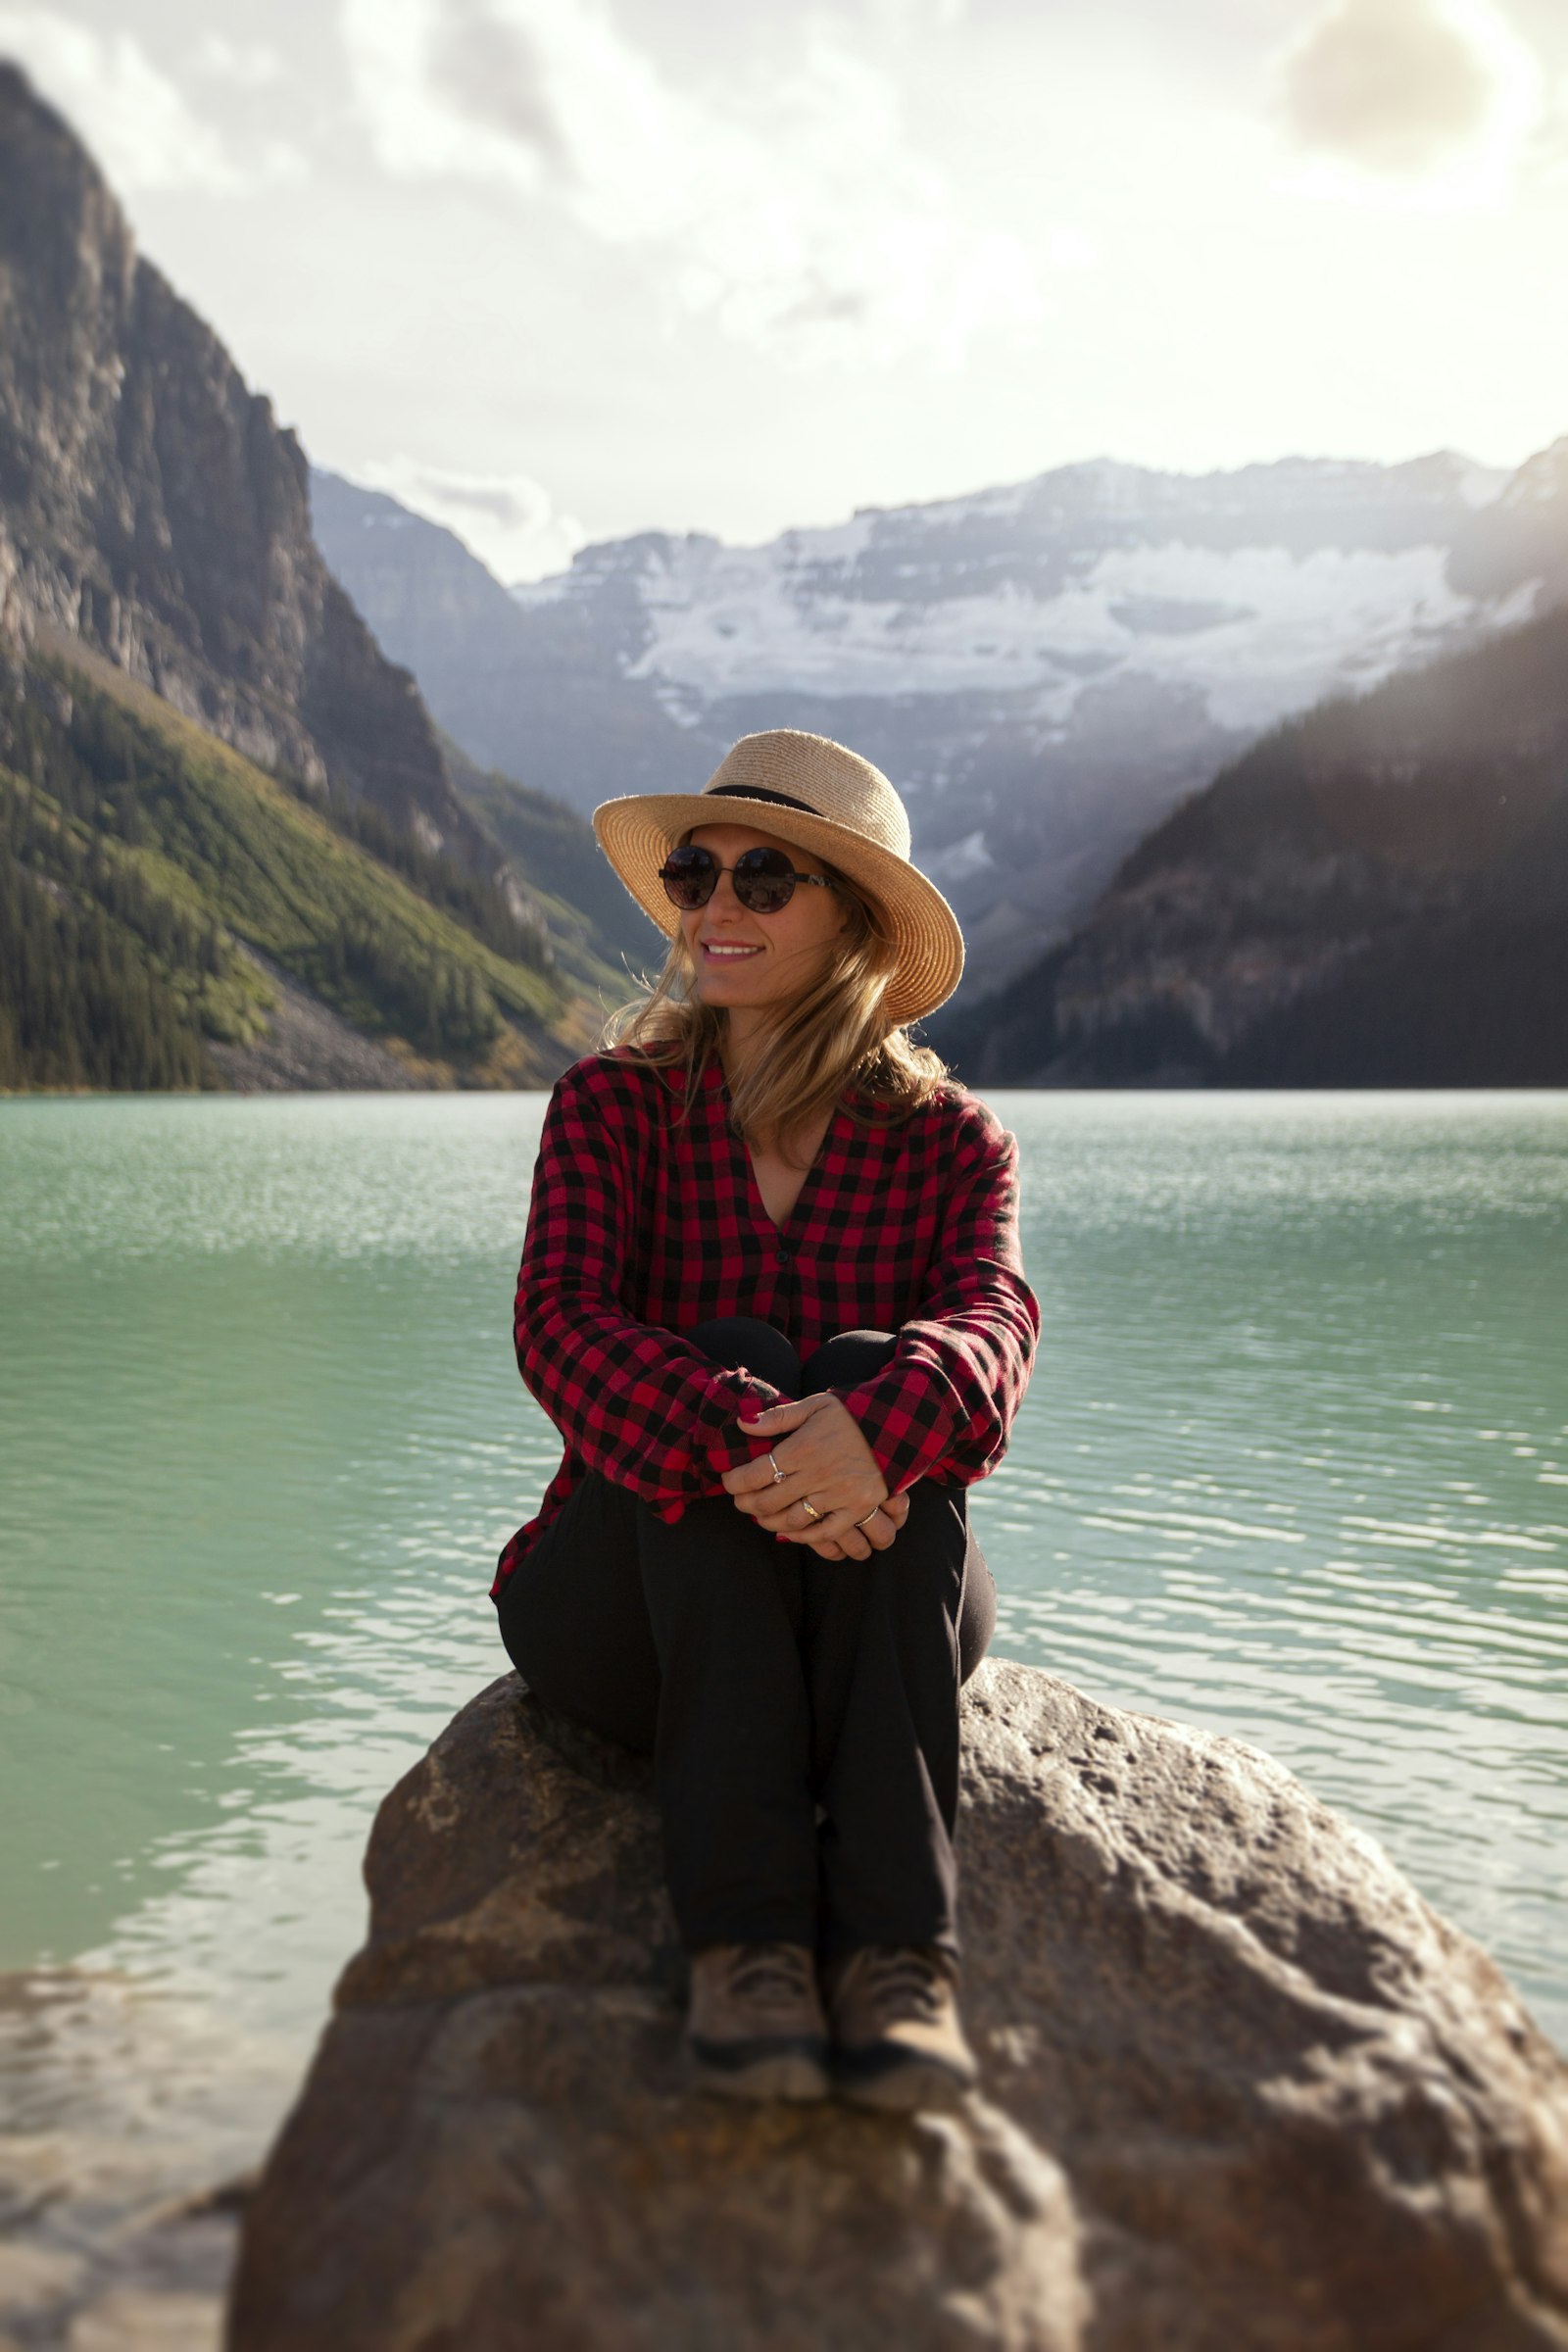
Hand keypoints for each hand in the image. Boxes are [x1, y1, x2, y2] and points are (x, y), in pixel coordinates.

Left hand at [724, 1392, 897, 1557]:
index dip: (736, 1481)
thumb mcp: (815, 1405)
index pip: (757, 1472)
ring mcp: (839, 1494)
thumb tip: (743, 1423)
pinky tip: (789, 1531)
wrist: (897, 1426)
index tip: (728, 1481)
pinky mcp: (857, 1508)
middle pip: (768, 1500)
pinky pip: (824, 1532)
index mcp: (804, 1448)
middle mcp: (819, 1474)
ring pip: (791, 1520)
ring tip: (759, 1515)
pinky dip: (802, 1536)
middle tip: (739, 1500)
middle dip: (746, 1503)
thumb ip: (778, 1416)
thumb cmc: (851, 1415)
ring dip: (768, 1522)